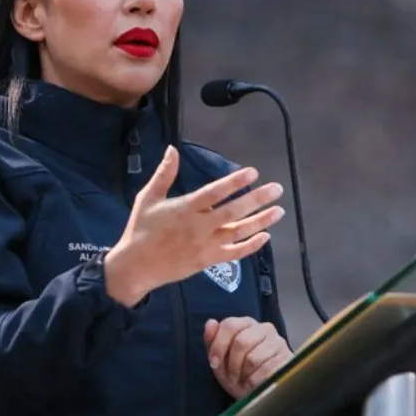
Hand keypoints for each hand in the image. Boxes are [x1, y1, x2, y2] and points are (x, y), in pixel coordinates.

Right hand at [104, 146, 284, 305]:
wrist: (136, 266)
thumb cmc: (140, 229)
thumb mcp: (147, 198)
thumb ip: (164, 174)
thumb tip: (172, 149)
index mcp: (185, 208)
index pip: (215, 192)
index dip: (234, 182)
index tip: (253, 173)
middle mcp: (199, 226)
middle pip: (233, 211)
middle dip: (257, 199)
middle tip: (277, 189)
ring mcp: (205, 245)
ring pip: (238, 232)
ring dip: (261, 221)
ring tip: (278, 211)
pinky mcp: (208, 261)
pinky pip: (234, 253)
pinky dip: (250, 246)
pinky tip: (265, 237)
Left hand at [204, 317, 292, 399]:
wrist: (261, 396)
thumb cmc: (239, 375)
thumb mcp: (221, 360)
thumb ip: (212, 340)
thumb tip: (211, 323)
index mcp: (247, 324)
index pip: (230, 325)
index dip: (218, 346)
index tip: (214, 363)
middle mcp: (265, 328)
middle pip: (241, 342)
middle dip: (232, 363)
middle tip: (232, 375)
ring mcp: (279, 343)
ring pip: (253, 358)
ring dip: (243, 374)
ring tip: (244, 379)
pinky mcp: (287, 360)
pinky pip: (265, 371)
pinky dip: (255, 382)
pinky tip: (255, 384)